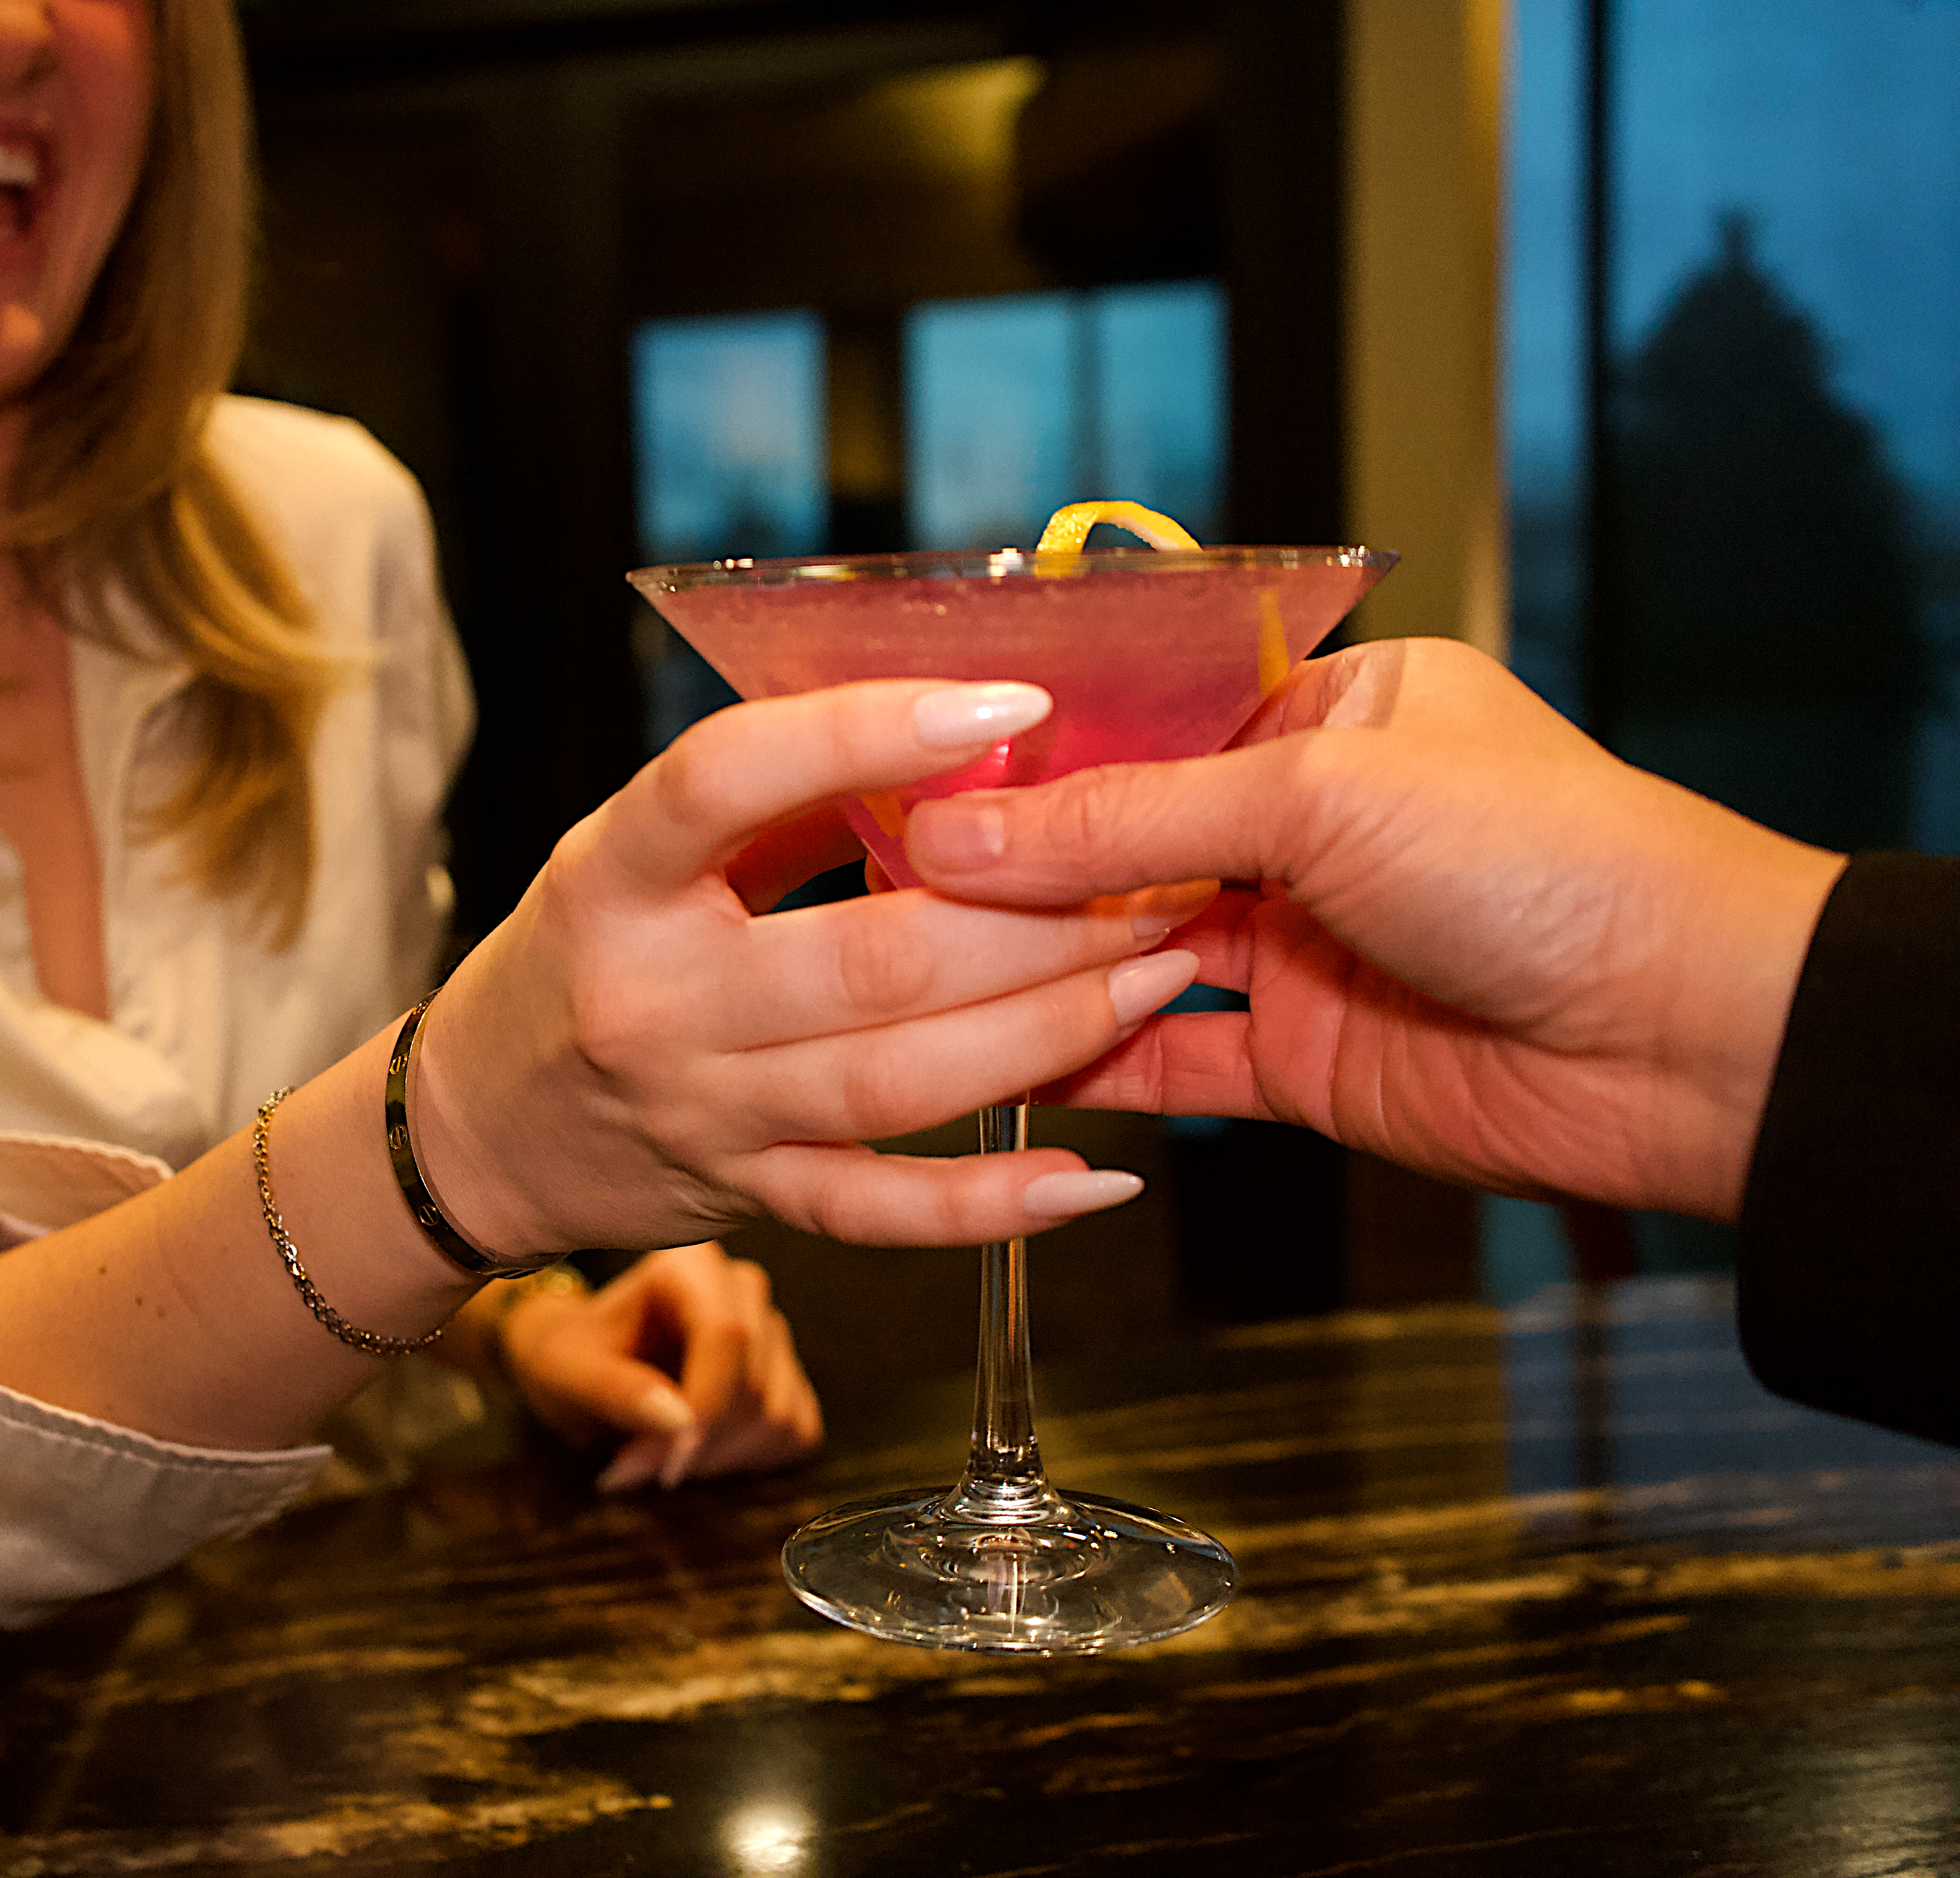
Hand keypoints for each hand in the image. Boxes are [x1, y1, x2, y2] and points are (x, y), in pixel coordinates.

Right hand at [410, 679, 1200, 1262]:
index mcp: (613, 881)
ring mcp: (701, 1114)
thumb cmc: (581, 959)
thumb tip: (948, 739)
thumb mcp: (637, 854)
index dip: (866, 731)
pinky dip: (998, 1206)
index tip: (1007, 700)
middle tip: (1154, 872)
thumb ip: (775, 800)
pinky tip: (1099, 1175)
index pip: (725, 782)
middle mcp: (653, 1002)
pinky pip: (885, 1213)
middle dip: (1036, 918)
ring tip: (1159, 976)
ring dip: (1048, 1032)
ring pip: (899, 1083)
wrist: (475, 1131)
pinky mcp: (745, 1201)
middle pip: (868, 959)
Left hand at [494, 1243, 821, 1490]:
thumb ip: (618, 1391)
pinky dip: (749, 1462)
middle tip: (634, 1469)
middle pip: (755, 1387)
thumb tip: (679, 1421)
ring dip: (719, 1460)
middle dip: (698, 1446)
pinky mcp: (788, 1375)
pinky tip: (697, 1456)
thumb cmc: (570, 1357)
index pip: (726, 1336)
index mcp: (690, 1266)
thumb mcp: (569, 1373)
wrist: (582, 1363)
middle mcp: (742, 1288)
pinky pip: (798, 1433)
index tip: (662, 1465)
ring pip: (780, 1417)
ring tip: (657, 1461)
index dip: (704, 1409)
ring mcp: (772, 1331)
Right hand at [904, 637, 1844, 1220]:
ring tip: (910, 962)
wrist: (1683, 1038)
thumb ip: (1127, 818)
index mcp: (1328, 714)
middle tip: (885, 872)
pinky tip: (990, 1058)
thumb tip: (961, 836)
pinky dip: (1084, 1064)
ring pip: (1126, 952)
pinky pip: (1161, 1061)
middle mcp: (1304, 825)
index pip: (1143, 723)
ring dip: (1035, 963)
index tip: (920, 769)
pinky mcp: (1296, 1057)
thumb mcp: (1318, 792)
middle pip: (1120, 841)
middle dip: (1014, 864)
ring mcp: (1296, 946)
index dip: (1032, 752)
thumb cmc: (1549, 861)